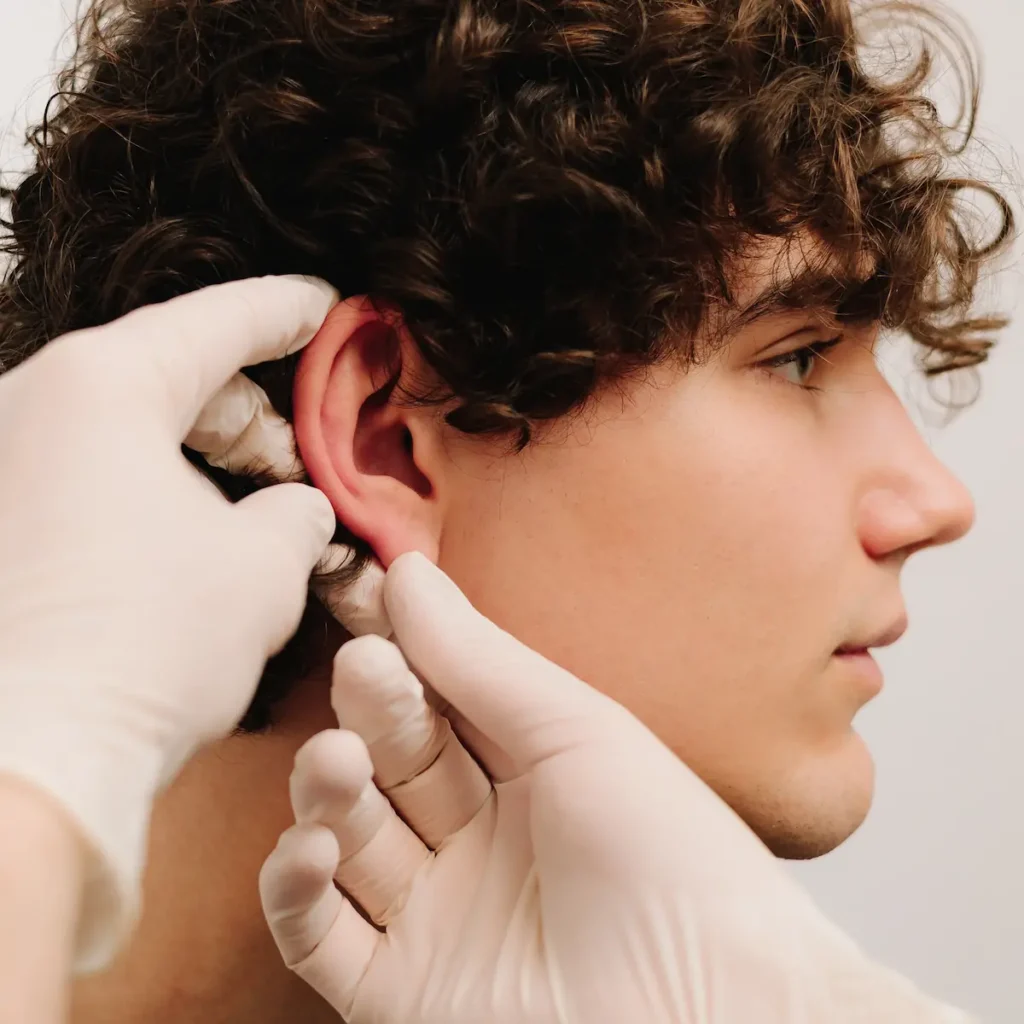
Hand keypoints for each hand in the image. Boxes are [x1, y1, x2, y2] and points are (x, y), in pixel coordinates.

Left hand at [0, 276, 339, 969]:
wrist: (27, 757)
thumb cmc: (142, 647)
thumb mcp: (265, 563)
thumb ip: (299, 510)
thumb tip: (295, 507)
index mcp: (100, 385)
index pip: (215, 322)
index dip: (287, 313)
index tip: (326, 306)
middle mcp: (27, 405)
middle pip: (166, 377)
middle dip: (250, 415)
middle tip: (304, 458)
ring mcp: (0, 466)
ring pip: (123, 433)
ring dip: (199, 464)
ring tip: (254, 515)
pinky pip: (84, 480)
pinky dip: (146, 498)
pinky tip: (188, 546)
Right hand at [261, 553, 968, 1023]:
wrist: (710, 1003)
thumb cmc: (671, 856)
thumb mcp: (573, 731)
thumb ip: (478, 658)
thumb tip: (407, 573)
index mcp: (525, 772)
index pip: (436, 702)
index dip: (402, 659)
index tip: (371, 610)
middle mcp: (476, 840)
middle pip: (388, 762)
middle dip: (370, 715)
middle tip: (365, 673)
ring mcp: (436, 915)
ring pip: (345, 838)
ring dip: (326, 792)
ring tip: (336, 764)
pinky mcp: (401, 991)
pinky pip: (317, 937)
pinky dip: (295, 889)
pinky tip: (311, 845)